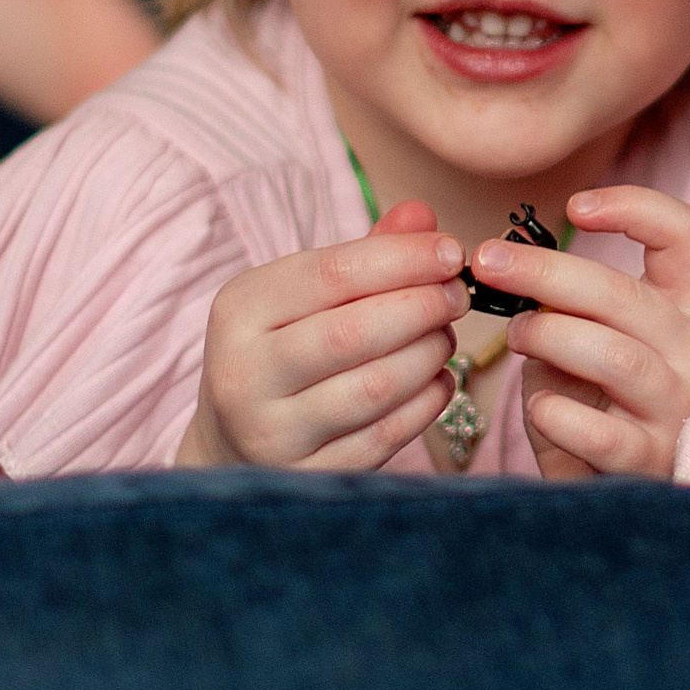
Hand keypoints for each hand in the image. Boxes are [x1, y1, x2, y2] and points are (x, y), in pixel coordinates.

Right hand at [176, 201, 466, 469]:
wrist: (231, 441)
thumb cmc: (282, 348)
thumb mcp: (303, 293)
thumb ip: (365, 252)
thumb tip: (423, 216)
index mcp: (240, 309)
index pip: (332, 273)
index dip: (403, 259)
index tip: (453, 253)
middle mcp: (244, 373)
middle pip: (354, 332)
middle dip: (423, 307)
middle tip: (458, 295)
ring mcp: (272, 431)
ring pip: (375, 387)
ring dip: (430, 354)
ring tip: (445, 336)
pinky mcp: (307, 474)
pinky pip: (386, 435)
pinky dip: (427, 401)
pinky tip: (437, 379)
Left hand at [486, 187, 689, 480]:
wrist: (616, 500)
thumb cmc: (593, 408)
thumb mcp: (581, 343)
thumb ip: (561, 304)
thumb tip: (505, 262)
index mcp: (681, 311)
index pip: (684, 236)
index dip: (635, 207)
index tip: (574, 208)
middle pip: (628, 295)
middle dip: (546, 271)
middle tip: (488, 263)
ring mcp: (677, 409)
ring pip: (617, 356)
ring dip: (550, 337)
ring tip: (515, 339)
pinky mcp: (651, 461)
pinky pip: (606, 434)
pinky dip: (561, 416)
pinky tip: (538, 408)